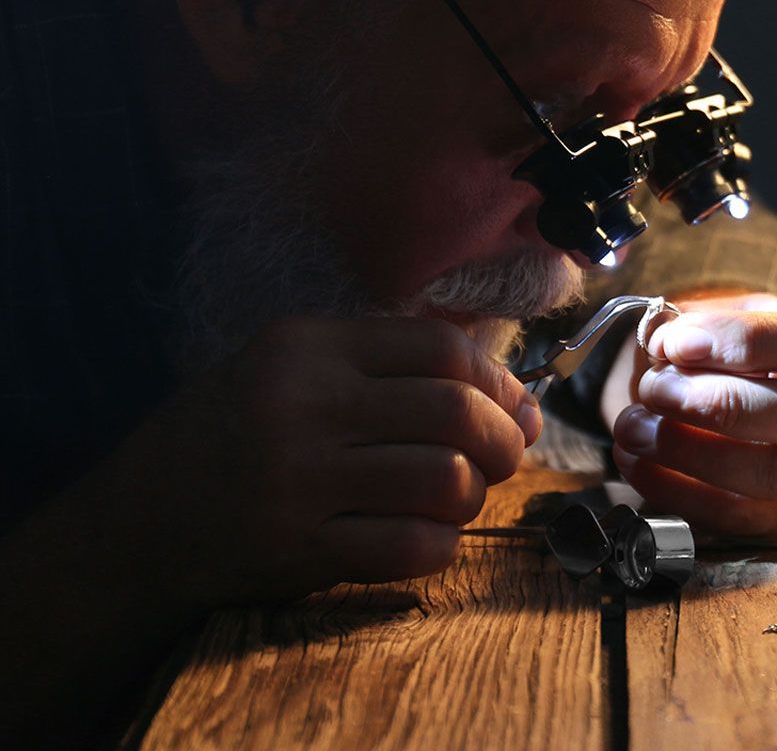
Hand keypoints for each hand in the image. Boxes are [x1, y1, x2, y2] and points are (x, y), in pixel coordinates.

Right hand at [115, 315, 540, 604]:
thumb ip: (393, 371)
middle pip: (456, 412)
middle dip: (501, 442)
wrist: (137, 524)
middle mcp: (302, 405)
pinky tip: (425, 539)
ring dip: (471, 497)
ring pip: (445, 480)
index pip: (442, 349)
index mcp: (306, 347)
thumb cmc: (235, 438)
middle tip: (500, 460)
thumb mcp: (294, 371)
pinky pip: (410, 546)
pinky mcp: (294, 549)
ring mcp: (296, 480)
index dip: (496, 382)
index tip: (509, 408)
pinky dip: (440, 546)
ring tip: (455, 500)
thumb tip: (519, 402)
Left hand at [607, 292, 776, 534]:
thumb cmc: (750, 348)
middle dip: (719, 404)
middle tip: (654, 388)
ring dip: (693, 452)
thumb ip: (700, 323)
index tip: (677, 342)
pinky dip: (681, 492)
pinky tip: (638, 464)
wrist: (765, 389)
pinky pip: (741, 516)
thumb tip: (659, 342)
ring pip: (775, 474)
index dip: (742, 342)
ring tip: (635, 428)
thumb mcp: (735, 314)